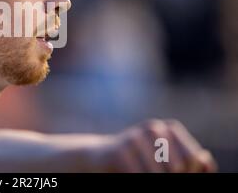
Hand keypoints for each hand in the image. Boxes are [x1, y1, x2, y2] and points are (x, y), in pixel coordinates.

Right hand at [90, 119, 216, 172]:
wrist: (101, 158)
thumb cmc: (140, 162)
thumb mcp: (166, 161)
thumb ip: (192, 164)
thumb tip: (205, 158)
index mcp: (169, 128)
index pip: (193, 159)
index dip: (188, 173)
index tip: (176, 174)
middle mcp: (153, 128)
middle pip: (178, 166)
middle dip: (172, 177)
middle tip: (158, 174)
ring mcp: (136, 137)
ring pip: (159, 173)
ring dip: (153, 178)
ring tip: (144, 173)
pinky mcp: (120, 151)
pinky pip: (140, 174)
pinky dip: (138, 178)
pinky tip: (132, 173)